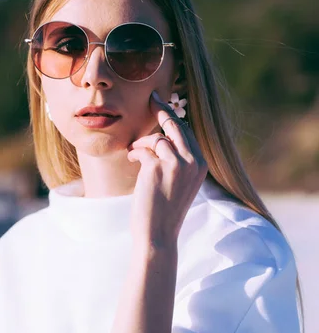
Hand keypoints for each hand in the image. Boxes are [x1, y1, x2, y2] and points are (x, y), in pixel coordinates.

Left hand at [127, 90, 207, 248]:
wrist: (158, 234)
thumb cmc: (164, 210)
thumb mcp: (178, 183)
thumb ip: (177, 161)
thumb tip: (162, 137)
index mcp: (200, 165)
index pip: (187, 133)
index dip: (173, 117)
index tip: (162, 102)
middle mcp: (193, 162)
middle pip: (176, 126)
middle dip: (162, 109)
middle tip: (151, 98)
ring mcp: (176, 164)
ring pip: (157, 137)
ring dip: (142, 143)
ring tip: (133, 153)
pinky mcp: (157, 167)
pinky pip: (143, 149)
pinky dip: (135, 152)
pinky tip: (131, 159)